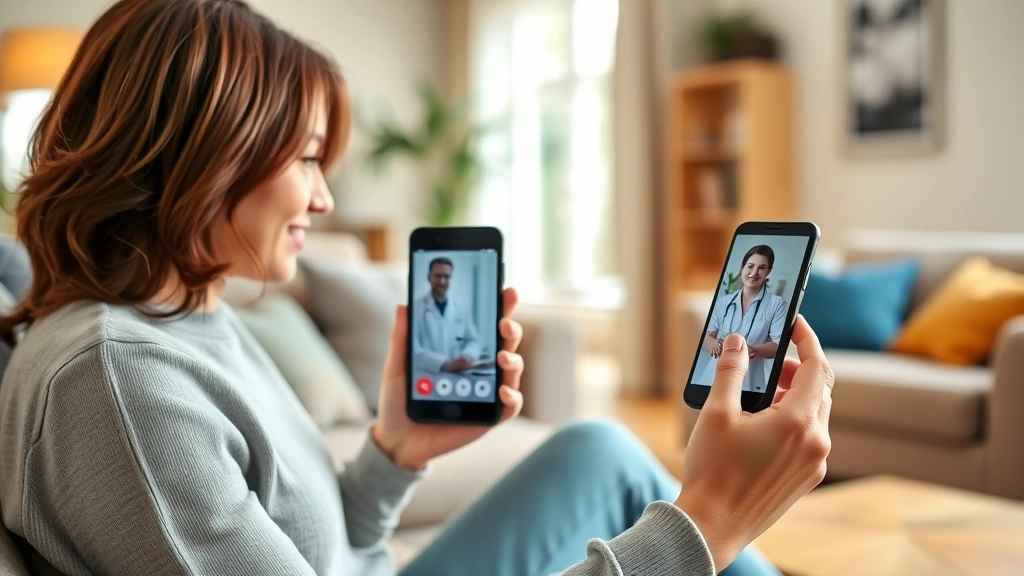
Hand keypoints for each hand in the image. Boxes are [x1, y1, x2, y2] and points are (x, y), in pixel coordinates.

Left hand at [371, 288, 524, 470]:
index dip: (501, 308)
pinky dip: (512, 397)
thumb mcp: (398, 367)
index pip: (487, 326)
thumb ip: (402, 338)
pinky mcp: (489, 417)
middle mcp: (481, 370)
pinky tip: (502, 391)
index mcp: (463, 352)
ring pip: (513, 370)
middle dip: (511, 329)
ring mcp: (488, 393)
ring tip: (501, 357)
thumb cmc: (398, 401)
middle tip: (504, 324)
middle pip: (507, 343)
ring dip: (513, 360)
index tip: (506, 291)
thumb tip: (403, 305)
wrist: (396, 440)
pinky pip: (510, 405)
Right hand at [675, 316, 833, 571]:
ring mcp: (814, 464)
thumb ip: (731, 372)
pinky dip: (793, 421)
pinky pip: (810, 438)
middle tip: (766, 362)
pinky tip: (761, 424)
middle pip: (819, 390)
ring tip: (758, 394)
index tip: (794, 324)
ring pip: (815, 414)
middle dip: (795, 369)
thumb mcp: (716, 413)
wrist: (712, 526)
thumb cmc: (713, 471)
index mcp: (797, 422)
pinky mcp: (806, 479)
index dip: (806, 340)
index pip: (816, 367)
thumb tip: (738, 342)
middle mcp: (815, 442)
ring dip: (793, 396)